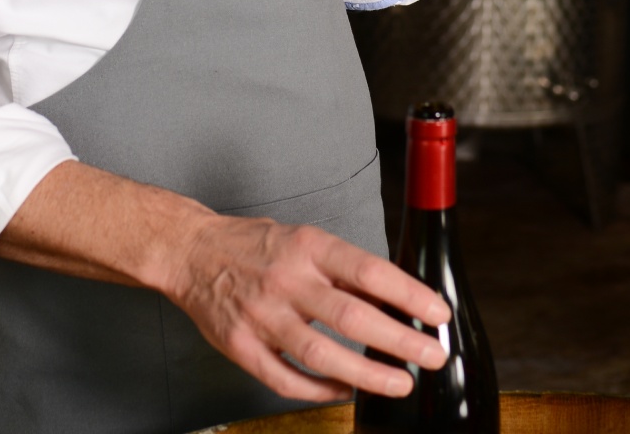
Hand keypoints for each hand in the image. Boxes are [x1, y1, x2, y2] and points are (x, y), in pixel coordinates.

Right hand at [165, 212, 450, 402]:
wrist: (191, 251)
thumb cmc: (254, 245)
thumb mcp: (302, 240)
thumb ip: (342, 269)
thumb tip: (394, 299)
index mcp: (306, 246)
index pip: (368, 271)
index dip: (408, 294)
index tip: (437, 312)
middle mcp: (287, 279)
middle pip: (352, 316)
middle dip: (400, 340)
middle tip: (433, 355)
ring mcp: (262, 315)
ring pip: (322, 353)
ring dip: (367, 374)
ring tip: (401, 383)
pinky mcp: (242, 346)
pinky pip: (287, 379)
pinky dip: (321, 389)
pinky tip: (344, 390)